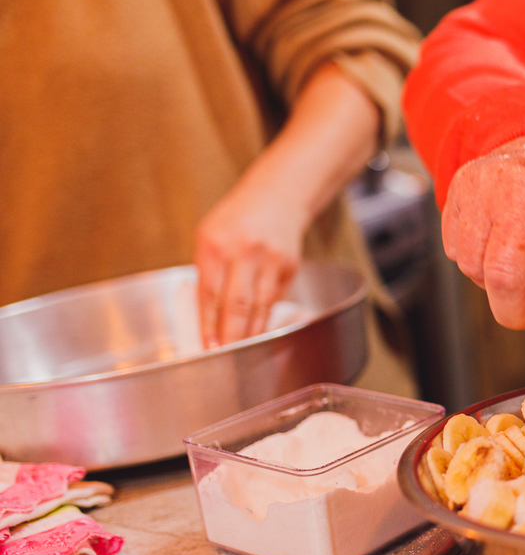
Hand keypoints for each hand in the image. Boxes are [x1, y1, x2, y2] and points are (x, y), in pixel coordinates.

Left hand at [194, 174, 305, 346]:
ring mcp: (270, 259)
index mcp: (216, 244)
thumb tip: (205, 315)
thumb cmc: (236, 220)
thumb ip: (206, 271)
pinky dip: (265, 316)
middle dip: (230, 336)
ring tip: (242, 350)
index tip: (206, 346)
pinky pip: (275, 299)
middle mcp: (244, 251)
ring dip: (250, 332)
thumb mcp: (209, 236)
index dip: (207, 324)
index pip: (209, 294)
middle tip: (224, 356)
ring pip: (260, 307)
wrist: (277, 197)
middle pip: (236, 305)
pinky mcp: (289, 266)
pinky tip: (258, 328)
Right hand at [442, 133, 524, 366]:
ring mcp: (484, 184)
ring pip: (473, 266)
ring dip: (494, 285)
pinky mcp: (459, 188)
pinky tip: (498, 244)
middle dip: (512, 311)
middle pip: (502, 272)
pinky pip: (455, 251)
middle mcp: (523, 186)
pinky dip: (475, 263)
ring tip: (518, 264)